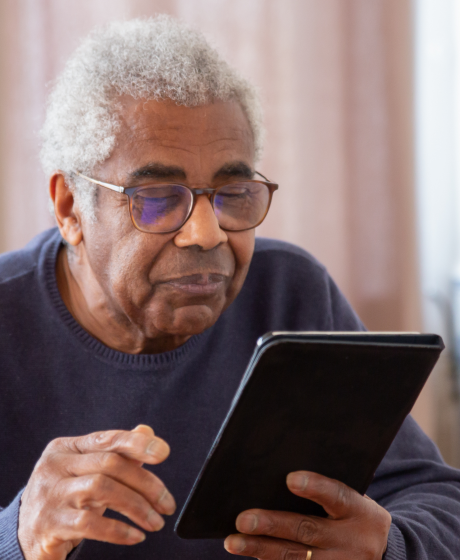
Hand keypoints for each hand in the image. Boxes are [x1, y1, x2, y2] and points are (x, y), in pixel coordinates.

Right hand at [18, 425, 174, 559]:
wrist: (27, 533)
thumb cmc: (66, 497)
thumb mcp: (89, 472)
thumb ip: (117, 452)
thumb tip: (147, 432)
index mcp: (66, 448)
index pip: (107, 439)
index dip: (137, 443)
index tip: (164, 453)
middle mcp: (55, 466)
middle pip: (110, 464)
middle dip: (145, 483)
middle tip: (167, 503)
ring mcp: (49, 494)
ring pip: (102, 489)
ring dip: (137, 507)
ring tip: (155, 522)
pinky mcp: (48, 524)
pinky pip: (90, 523)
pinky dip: (119, 530)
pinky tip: (136, 536)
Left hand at [224, 471, 390, 558]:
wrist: (383, 553)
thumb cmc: (354, 514)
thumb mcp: (354, 499)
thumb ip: (327, 490)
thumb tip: (281, 476)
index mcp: (360, 511)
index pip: (337, 496)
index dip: (315, 487)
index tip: (290, 478)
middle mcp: (352, 541)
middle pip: (307, 530)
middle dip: (272, 525)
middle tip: (243, 519)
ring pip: (296, 558)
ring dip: (261, 549)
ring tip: (234, 541)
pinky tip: (251, 554)